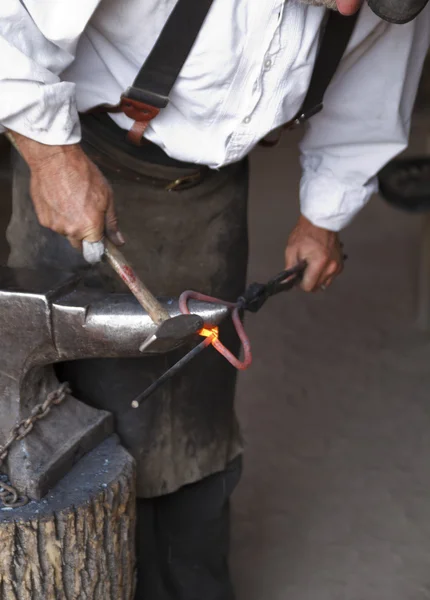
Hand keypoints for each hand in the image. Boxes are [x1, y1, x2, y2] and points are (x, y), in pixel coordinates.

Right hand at [9, 131, 122, 249]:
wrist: (55, 159)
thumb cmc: (83, 174)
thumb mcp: (107, 197)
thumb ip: (111, 223)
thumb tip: (118, 241)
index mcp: (89, 227)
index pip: (95, 251)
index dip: (99, 245)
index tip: (101, 238)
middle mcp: (71, 231)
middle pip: (79, 244)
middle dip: (85, 235)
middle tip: (87, 213)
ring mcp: (55, 226)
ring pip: (66, 233)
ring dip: (70, 223)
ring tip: (72, 201)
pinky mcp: (42, 219)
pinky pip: (54, 224)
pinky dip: (58, 216)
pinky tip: (61, 200)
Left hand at [285, 215, 343, 291]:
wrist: (321, 221)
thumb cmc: (306, 233)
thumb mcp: (292, 250)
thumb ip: (289, 269)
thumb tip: (287, 282)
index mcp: (319, 263)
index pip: (308, 286)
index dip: (300, 284)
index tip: (297, 277)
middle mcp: (331, 267)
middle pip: (316, 287)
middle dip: (308, 281)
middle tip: (302, 269)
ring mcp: (337, 266)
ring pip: (324, 284)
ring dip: (316, 279)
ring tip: (310, 265)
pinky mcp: (340, 265)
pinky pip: (330, 277)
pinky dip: (323, 274)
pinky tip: (318, 264)